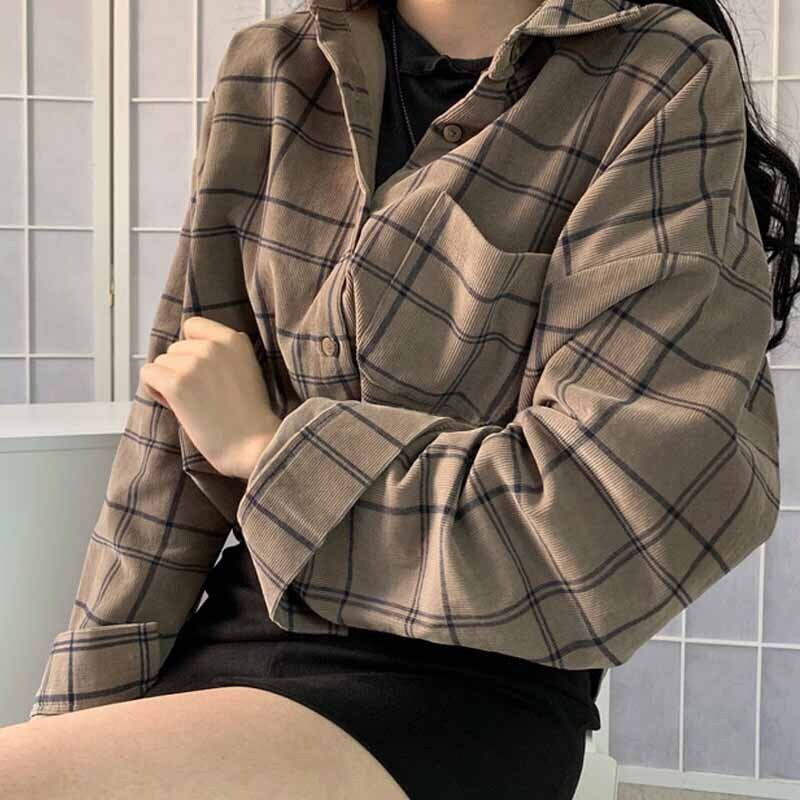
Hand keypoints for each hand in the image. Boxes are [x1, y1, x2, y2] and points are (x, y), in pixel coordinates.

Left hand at [139, 316, 280, 479]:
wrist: (253, 445)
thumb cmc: (249, 417)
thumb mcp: (245, 370)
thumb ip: (221, 355)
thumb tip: (183, 353)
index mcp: (234, 340)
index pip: (193, 325)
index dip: (191, 348)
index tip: (200, 369)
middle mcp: (213, 346)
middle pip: (175, 347)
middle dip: (179, 368)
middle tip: (199, 394)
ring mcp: (193, 363)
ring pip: (160, 362)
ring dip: (168, 381)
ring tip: (191, 403)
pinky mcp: (176, 384)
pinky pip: (148, 375)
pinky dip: (155, 390)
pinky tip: (174, 405)